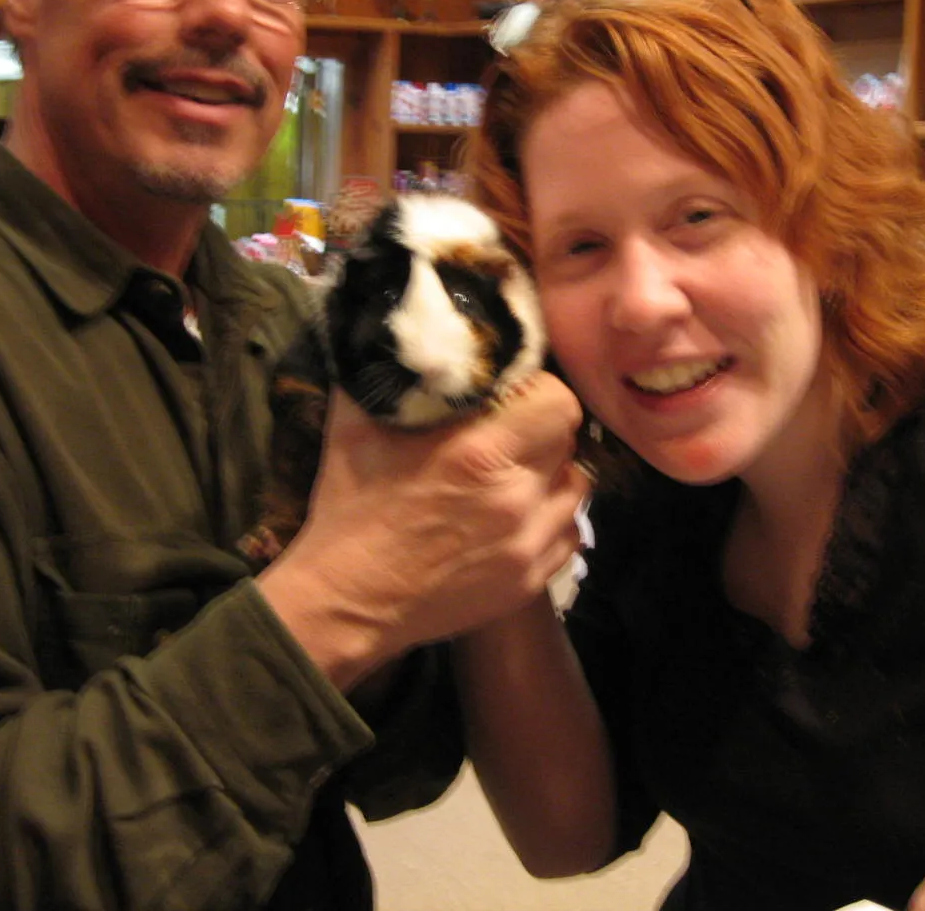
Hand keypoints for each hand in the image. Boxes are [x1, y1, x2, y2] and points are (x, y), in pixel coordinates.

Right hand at [257, 372, 588, 686]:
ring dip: (553, 474)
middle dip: (545, 430)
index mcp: (480, 453)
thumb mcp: (354, 425)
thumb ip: (384, 371)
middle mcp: (516, 498)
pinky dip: (551, 520)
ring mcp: (528, 545)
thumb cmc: (349, 508)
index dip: (540, 391)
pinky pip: (569, 535)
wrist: (347, 601)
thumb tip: (395, 324)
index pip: (559, 402)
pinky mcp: (530, 582)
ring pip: (577, 489)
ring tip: (518, 473)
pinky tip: (517, 516)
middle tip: (514, 431)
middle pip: (570, 443)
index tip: (514, 393)